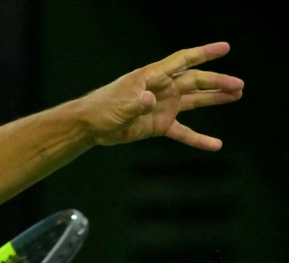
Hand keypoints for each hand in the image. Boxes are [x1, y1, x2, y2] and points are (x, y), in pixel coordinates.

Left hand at [80, 42, 243, 150]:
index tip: (224, 48)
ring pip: (195, 100)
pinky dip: (198, 139)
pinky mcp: (159, 125)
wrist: (91, 126)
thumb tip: (149, 100)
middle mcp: (162, 88)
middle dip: (217, 82)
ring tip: (237, 95)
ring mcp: (163, 106)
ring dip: (215, 98)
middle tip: (239, 85)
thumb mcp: (119, 106)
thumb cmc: (102, 109)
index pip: (182, 61)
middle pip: (195, 81)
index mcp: (153, 77)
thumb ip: (136, 103)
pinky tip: (215, 145)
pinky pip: (183, 132)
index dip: (203, 54)